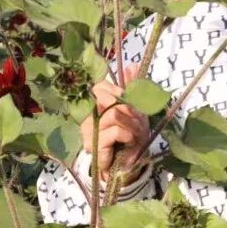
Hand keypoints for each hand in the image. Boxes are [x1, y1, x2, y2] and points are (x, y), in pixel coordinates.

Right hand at [79, 65, 148, 181]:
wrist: (128, 163)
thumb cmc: (129, 135)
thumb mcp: (134, 109)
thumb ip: (131, 88)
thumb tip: (133, 64)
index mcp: (95, 105)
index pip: (99, 86)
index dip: (118, 91)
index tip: (131, 102)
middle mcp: (88, 116)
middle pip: (106, 98)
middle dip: (128, 108)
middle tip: (138, 120)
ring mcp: (89, 131)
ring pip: (115, 114)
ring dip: (133, 124)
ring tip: (136, 133)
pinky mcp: (94, 145)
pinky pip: (116, 130)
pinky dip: (129, 135)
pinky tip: (130, 141)